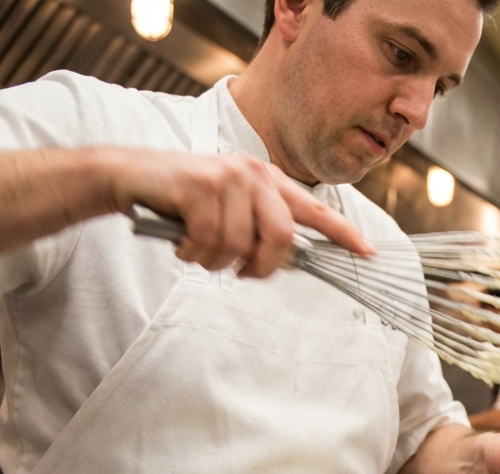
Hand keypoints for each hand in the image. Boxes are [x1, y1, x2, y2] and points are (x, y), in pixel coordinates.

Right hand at [108, 150, 372, 277]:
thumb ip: (258, 227)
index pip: (316, 209)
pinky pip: (210, 241)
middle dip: (262, 266)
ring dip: (217, 262)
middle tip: (241, 272)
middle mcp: (253, 173)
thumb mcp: (228, 209)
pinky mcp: (200, 185)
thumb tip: (287, 262)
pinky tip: (182, 244)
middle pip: (282, 237)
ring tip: (199, 252)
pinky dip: (194, 254)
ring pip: (241, 245)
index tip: (368, 252)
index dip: (344, 233)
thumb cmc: (182, 201)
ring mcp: (228, 177)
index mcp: (267, 179)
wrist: (131, 176)